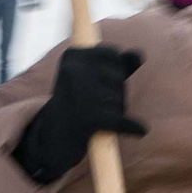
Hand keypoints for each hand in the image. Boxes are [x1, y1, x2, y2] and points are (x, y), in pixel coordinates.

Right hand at [11, 46, 146, 185]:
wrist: (51, 138)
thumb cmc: (75, 103)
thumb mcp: (91, 77)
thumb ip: (116, 64)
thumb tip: (140, 54)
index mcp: (73, 55)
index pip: (114, 55)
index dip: (114, 71)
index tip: (98, 84)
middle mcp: (75, 70)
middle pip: (118, 77)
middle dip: (115, 93)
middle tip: (92, 106)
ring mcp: (82, 94)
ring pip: (120, 99)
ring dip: (115, 111)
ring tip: (95, 119)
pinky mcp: (90, 118)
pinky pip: (122, 122)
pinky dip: (132, 127)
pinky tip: (140, 130)